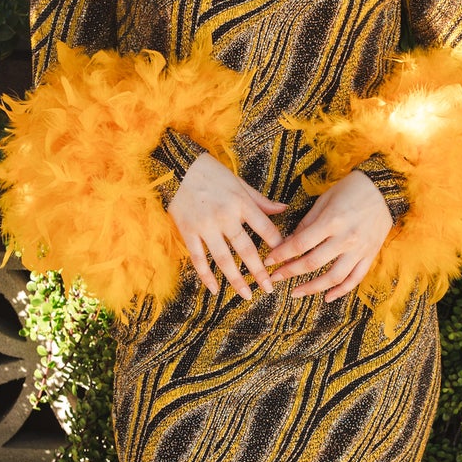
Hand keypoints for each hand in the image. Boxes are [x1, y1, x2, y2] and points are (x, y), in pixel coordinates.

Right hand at [168, 151, 284, 299]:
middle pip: (246, 250)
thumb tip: (284, 209)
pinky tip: (215, 290)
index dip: (277, 246)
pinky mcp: (188, 232)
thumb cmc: (210, 173)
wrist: (176, 166)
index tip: (284, 260)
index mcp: (241, 203)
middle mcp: (225, 217)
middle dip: (260, 271)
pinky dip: (207, 276)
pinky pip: (199, 259)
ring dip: (236, 280)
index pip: (265, 229)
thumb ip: (260, 200)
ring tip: (247, 295)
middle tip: (269, 288)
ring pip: (224, 259)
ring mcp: (205, 226)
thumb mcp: (239, 182)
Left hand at [268, 170, 391, 301]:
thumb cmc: (351, 189)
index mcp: (332, 221)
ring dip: (312, 288)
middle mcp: (346, 238)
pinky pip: (355, 279)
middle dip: (290, 272)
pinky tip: (327, 297)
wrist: (384, 188)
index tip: (269, 261)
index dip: (282, 254)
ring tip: (295, 292)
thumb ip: (307, 223)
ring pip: (333, 277)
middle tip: (275, 278)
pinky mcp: (370, 255)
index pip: (300, 244)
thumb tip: (290, 242)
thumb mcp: (325, 200)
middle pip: (313, 263)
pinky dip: (341, 291)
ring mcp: (360, 249)